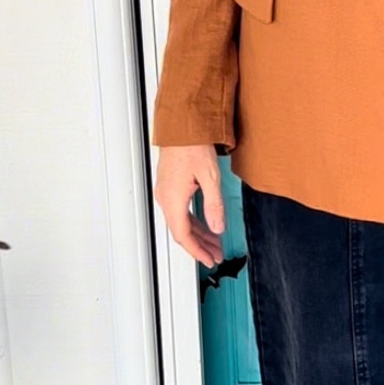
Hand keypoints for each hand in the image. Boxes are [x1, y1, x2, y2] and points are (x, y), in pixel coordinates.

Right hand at [153, 145, 225, 266]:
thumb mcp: (210, 177)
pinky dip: (194, 221)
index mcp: (173, 199)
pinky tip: (206, 224)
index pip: (183, 236)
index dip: (197, 251)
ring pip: (181, 221)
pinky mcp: (170, 185)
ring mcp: (166, 192)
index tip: (209, 260)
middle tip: (215, 255)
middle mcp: (166, 198)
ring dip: (198, 234)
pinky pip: (181, 211)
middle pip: (182, 231)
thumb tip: (217, 228)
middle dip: (200, 246)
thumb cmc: (192, 145)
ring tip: (215, 243)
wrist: (182, 124)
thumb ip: (214, 205)